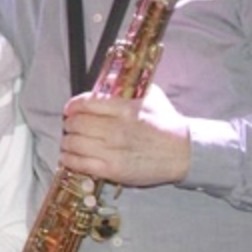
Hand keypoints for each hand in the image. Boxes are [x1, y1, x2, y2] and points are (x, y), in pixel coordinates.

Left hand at [59, 83, 190, 186]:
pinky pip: (80, 164)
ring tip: (70, 141)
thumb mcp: (150, 96)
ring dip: (67, 141)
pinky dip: (69, 159)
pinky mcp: (112, 170)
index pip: (84, 103)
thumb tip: (106, 81)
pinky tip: (69, 156)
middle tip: (71, 126)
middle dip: (69, 124)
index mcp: (124, 108)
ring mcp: (113, 151)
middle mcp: (115, 129)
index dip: (72, 106)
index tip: (70, 109)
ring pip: (74, 143)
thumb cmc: (165, 123)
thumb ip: (128, 87)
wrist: (183, 153)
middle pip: (76, 124)